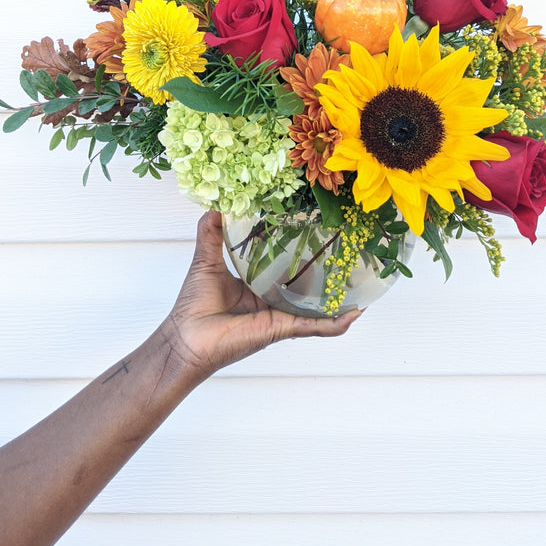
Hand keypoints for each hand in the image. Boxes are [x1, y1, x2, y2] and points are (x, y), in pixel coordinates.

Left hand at [164, 212, 360, 377]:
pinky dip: (333, 324)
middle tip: (347, 247)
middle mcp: (271, 299)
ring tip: (360, 282)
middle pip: (304, 283)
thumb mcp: (205, 261)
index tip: (315, 226)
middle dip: (326, 271)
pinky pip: (311, 326)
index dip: (299, 247)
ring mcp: (279, 314)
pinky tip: (353, 315)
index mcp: (256, 283)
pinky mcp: (279, 328)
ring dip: (338, 297)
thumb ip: (211, 233)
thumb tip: (216, 203)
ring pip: (315, 305)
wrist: (184, 341)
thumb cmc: (192, 307)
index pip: (283, 262)